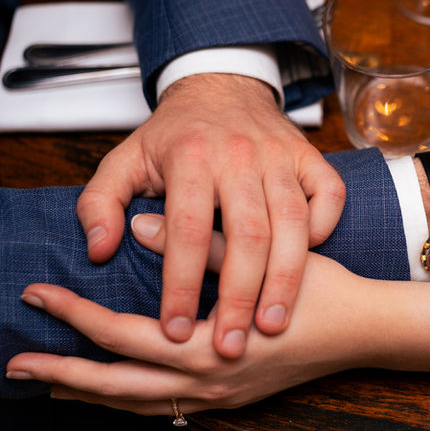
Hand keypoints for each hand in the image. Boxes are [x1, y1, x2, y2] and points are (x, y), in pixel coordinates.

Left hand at [5, 252, 364, 413]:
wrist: (368, 329)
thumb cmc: (322, 286)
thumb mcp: (263, 254)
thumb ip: (199, 246)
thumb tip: (137, 231)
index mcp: (209, 346)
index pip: (121, 335)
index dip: (74, 314)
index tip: (37, 294)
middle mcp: (208, 382)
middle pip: (115, 386)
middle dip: (62, 376)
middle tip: (13, 365)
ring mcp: (220, 398)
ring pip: (137, 406)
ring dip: (90, 395)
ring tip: (48, 385)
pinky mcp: (231, 400)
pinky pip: (163, 410)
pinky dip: (126, 404)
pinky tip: (109, 394)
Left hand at [75, 73, 345, 357]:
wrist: (223, 85)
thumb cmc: (174, 135)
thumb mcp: (124, 160)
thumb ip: (100, 203)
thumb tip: (101, 250)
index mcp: (190, 156)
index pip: (187, 229)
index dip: (180, 283)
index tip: (173, 331)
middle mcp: (240, 155)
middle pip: (248, 235)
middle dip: (239, 296)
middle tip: (229, 346)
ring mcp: (281, 156)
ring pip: (293, 224)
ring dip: (285, 280)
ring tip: (272, 326)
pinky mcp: (312, 157)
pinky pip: (329, 197)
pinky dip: (323, 231)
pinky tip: (308, 267)